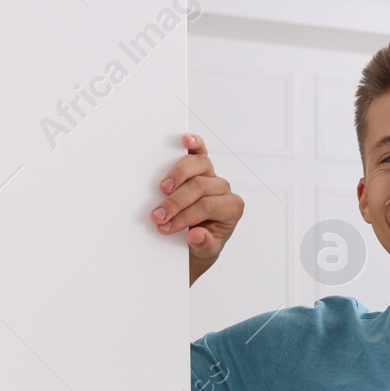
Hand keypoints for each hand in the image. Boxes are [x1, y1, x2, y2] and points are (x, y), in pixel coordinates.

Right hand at [153, 133, 243, 282]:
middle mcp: (223, 188)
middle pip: (200, 186)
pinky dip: (195, 143)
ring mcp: (212, 175)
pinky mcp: (201, 167)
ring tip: (162, 189)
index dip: (184, 216)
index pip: (207, 206)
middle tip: (157, 215)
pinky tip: (186, 139)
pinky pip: (199, 151)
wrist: (201, 236)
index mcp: (232, 208)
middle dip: (176, 202)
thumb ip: (205, 244)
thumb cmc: (205, 241)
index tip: (165, 227)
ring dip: (178, 175)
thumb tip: (196, 235)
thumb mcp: (206, 250)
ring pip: (199, 165)